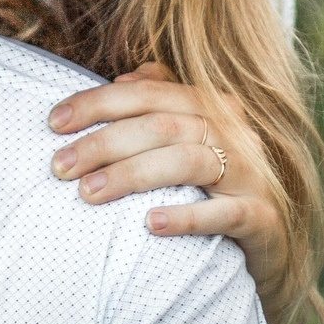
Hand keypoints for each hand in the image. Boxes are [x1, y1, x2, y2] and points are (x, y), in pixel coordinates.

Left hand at [48, 65, 292, 319]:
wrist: (269, 246)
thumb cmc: (214, 189)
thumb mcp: (189, 142)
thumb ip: (162, 104)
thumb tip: (124, 77)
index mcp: (212, 107)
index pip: (149, 92)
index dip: (98, 102)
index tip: (54, 122)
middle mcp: (235, 133)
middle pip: (163, 124)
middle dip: (104, 143)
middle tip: (59, 167)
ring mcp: (252, 175)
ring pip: (188, 161)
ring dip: (132, 174)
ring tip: (88, 194)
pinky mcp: (262, 217)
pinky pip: (225, 213)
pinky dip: (187, 216)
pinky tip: (149, 224)